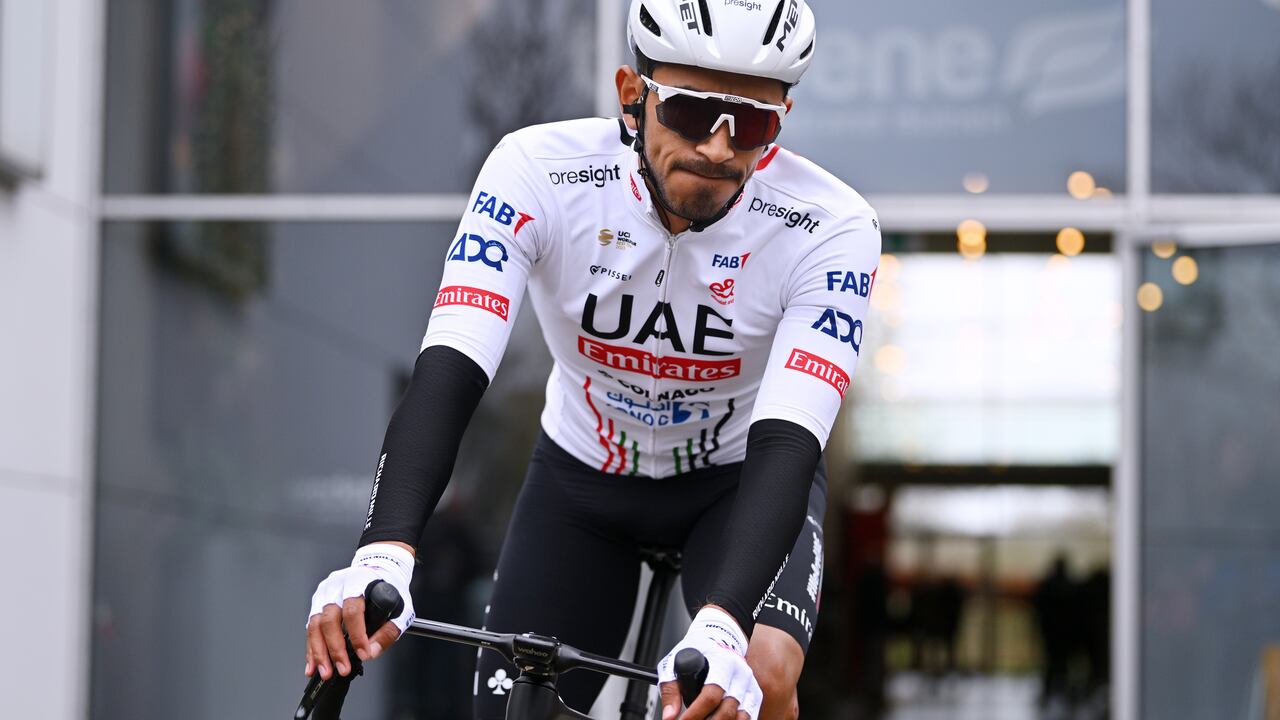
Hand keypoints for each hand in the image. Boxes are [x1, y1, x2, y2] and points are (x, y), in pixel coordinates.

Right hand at [305, 543, 414, 679]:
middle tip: (342, 669)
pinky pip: (311, 629)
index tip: (362, 653)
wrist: (377, 570)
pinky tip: (313, 665)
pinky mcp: (317, 604)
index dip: (357, 635)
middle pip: (329, 619)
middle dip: (335, 648)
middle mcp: (337, 586)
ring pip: (314, 625)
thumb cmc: (388, 587)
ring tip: (325, 672)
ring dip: (318, 652)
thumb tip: (371, 652)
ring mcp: (324, 594)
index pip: (353, 610)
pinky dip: (311, 649)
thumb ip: (388, 631)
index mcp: (359, 581)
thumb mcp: (399, 607)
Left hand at [658, 607, 761, 718]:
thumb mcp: (676, 661)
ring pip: (741, 717)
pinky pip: (749, 716)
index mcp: (722, 662)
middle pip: (727, 711)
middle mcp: (740, 674)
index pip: (711, 695)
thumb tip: (669, 716)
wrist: (722, 636)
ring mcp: (749, 685)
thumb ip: (671, 690)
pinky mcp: (755, 694)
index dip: (695, 714)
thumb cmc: (699, 649)